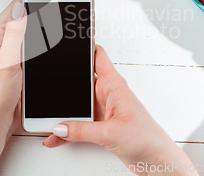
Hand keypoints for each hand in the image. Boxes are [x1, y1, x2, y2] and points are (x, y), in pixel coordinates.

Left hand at [0, 0, 58, 175]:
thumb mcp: (7, 62)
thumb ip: (14, 34)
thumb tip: (21, 8)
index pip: (16, 5)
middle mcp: (1, 41)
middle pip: (23, 13)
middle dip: (41, 2)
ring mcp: (10, 51)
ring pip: (29, 27)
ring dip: (43, 18)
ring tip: (57, 10)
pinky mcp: (19, 62)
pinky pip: (33, 42)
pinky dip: (44, 35)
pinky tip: (53, 36)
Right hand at [42, 45, 197, 175]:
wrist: (156, 161)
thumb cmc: (147, 139)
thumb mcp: (110, 133)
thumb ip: (81, 130)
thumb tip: (59, 126)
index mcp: (114, 85)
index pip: (97, 55)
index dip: (83, 45)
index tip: (67, 42)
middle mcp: (107, 94)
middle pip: (80, 80)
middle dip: (63, 82)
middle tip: (47, 84)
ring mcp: (102, 109)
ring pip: (76, 104)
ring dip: (62, 111)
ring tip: (47, 117)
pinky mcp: (99, 125)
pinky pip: (77, 123)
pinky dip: (66, 130)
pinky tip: (56, 137)